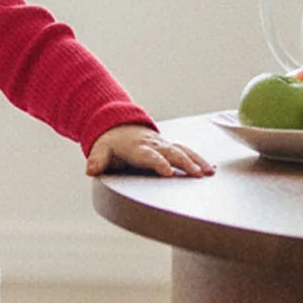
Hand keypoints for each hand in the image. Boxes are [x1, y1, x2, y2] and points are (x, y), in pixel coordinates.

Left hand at [86, 123, 213, 177]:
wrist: (120, 127)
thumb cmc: (111, 143)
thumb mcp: (100, 150)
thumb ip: (97, 160)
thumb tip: (90, 170)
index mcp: (137, 147)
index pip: (149, 155)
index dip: (158, 162)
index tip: (167, 172)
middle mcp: (153, 145)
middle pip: (171, 152)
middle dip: (185, 162)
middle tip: (197, 174)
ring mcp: (164, 145)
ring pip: (183, 150)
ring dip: (196, 161)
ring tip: (208, 173)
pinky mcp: (171, 147)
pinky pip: (187, 151)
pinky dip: (199, 159)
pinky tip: (211, 169)